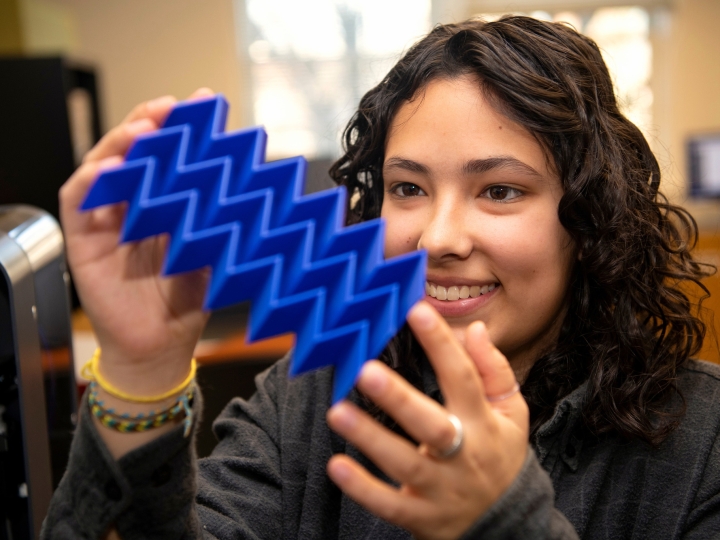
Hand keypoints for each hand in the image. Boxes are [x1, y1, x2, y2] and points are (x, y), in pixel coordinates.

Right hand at [60, 88, 214, 390]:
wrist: (164, 347)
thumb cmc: (188, 298)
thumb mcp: (213, 248)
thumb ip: (221, 214)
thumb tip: (253, 177)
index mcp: (163, 202)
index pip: (166, 153)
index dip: (180, 127)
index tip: (203, 105)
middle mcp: (131, 204)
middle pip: (131, 151)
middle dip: (149, 124)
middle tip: (171, 109)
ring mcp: (105, 220)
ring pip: (101, 167)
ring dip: (119, 143)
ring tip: (143, 129)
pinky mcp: (83, 242)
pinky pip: (77, 203)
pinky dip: (90, 182)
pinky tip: (111, 169)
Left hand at [326, 301, 528, 539]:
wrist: (509, 526)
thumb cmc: (500, 456)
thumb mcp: (513, 415)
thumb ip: (494, 370)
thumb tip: (476, 328)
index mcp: (485, 423)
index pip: (464, 378)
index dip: (442, 344)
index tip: (416, 311)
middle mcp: (464, 455)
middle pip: (432, 426)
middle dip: (399, 399)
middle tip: (366, 370)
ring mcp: (442, 489)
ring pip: (404, 464)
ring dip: (370, 438)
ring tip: (337, 411)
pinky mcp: (422, 517)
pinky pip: (390, 505)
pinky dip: (363, 488)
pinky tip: (337, 465)